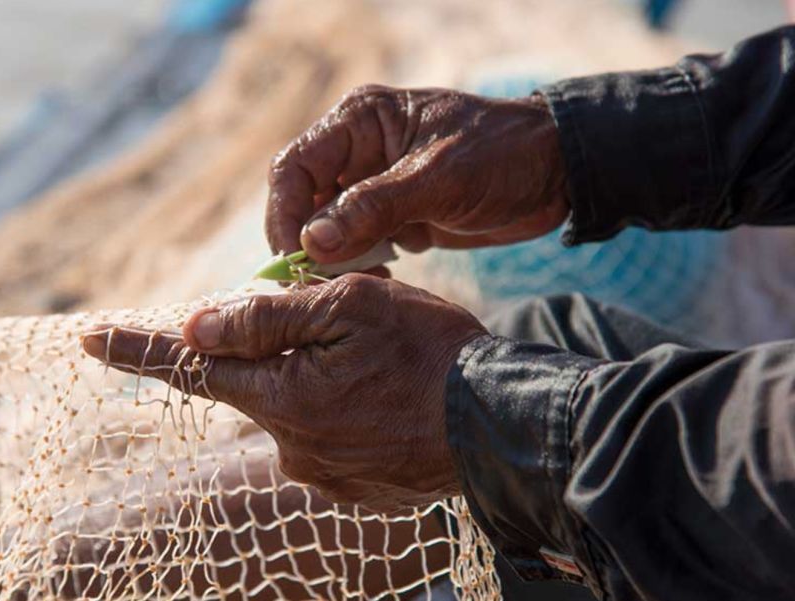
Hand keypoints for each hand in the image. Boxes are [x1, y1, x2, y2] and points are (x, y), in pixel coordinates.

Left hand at [82, 275, 487, 512]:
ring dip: (324, 378)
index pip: (188, 369)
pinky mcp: (352, 488)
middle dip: (283, 349)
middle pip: (256, 381)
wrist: (503, 426)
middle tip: (353, 335)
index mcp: (281, 397)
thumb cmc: (431, 353)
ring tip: (387, 367)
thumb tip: (195, 326)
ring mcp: (322, 473)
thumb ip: (267, 317)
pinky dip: (347, 409)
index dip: (136, 349)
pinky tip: (391, 399)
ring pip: (298, 406)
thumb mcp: (350, 307)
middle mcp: (289, 446)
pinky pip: (329, 435)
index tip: (85, 336)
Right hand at [266, 84, 568, 263]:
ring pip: (326, 227)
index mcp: (360, 121)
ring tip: (346, 284)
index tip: (294, 255)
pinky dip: (358, 264)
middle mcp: (358, 151)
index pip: (295, 166)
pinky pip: (357, 243)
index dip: (284, 212)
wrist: (556, 176)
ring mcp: (374, 185)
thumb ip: (374, 207)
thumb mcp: (439, 178)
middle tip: (314, 281)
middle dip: (305, 240)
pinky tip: (376, 280)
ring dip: (331, 257)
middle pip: (302, 200)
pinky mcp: (393, 215)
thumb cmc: (503, 157)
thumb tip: (313, 241)